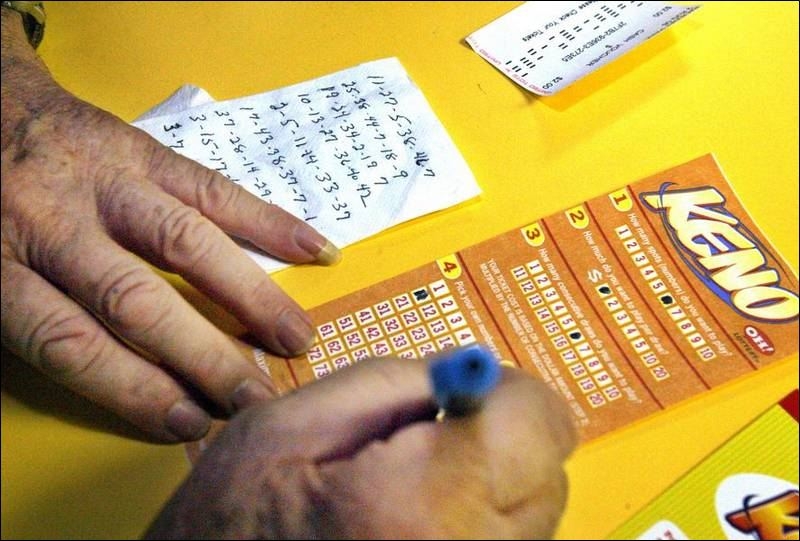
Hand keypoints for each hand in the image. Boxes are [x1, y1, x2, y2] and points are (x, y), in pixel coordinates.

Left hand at [1, 9, 338, 441]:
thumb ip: (28, 316)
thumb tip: (120, 379)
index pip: (68, 342)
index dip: (133, 388)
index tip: (188, 422)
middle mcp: (51, 224)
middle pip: (134, 301)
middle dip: (205, 357)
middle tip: (256, 399)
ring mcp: (102, 181)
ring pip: (183, 243)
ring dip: (248, 295)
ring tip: (295, 338)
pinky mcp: (141, 149)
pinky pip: (208, 187)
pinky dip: (264, 221)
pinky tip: (312, 247)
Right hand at [145, 358, 576, 539]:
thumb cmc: (229, 530)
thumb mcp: (291, 423)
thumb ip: (395, 381)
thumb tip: (466, 371)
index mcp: (418, 503)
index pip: (535, 423)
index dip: (505, 388)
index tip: (472, 383)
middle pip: (548, 472)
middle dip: (503, 435)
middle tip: (437, 429)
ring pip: (538, 513)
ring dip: (495, 481)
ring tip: (419, 480)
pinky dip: (482, 519)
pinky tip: (424, 515)